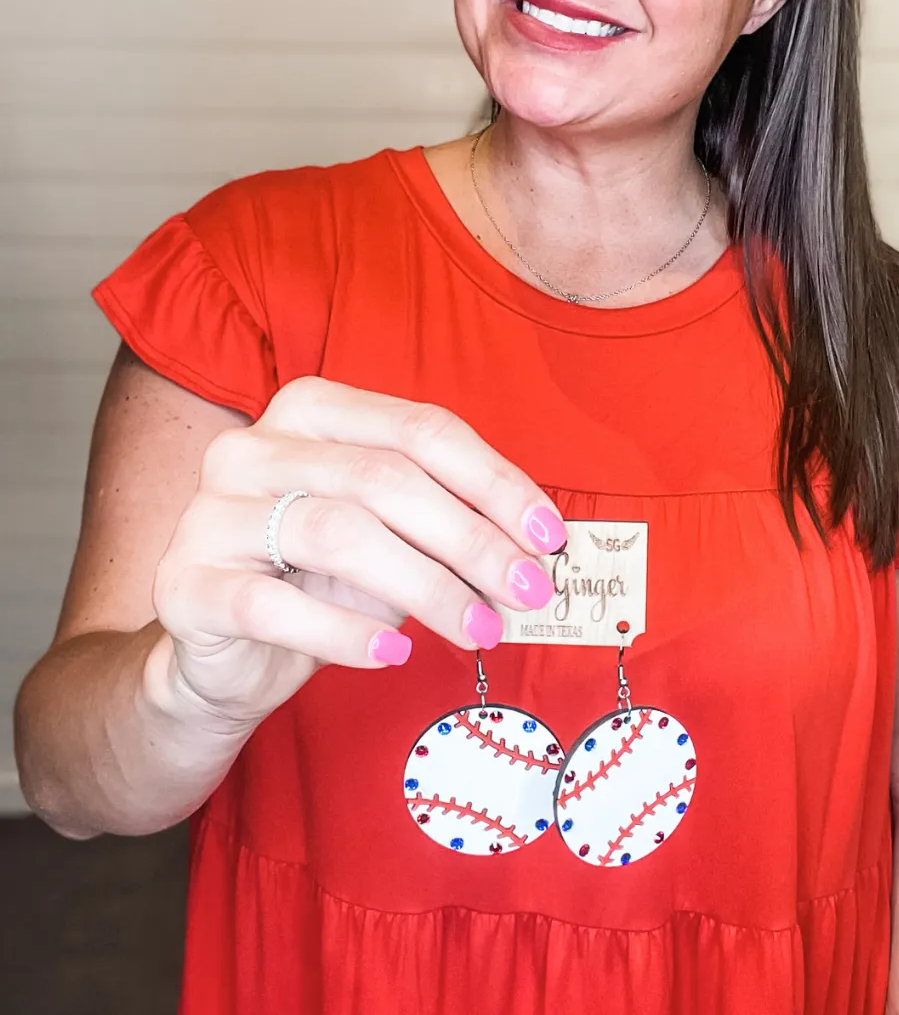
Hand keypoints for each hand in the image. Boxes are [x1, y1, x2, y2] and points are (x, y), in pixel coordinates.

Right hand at [152, 378, 564, 726]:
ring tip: (479, 630)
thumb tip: (537, 546)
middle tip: (527, 592)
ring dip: (426, 587)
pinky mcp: (184, 584)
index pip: (420, 429)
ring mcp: (209, 512)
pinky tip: (394, 655)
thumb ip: (446, 522)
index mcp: (311, 409)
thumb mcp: (391, 536)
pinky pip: (274, 605)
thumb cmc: (320, 579)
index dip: (494, 481)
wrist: (225, 653)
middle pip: (386, 478)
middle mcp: (253, 446)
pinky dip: (344, 631)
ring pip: (338, 533)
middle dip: (471, 540)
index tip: (548, 536)